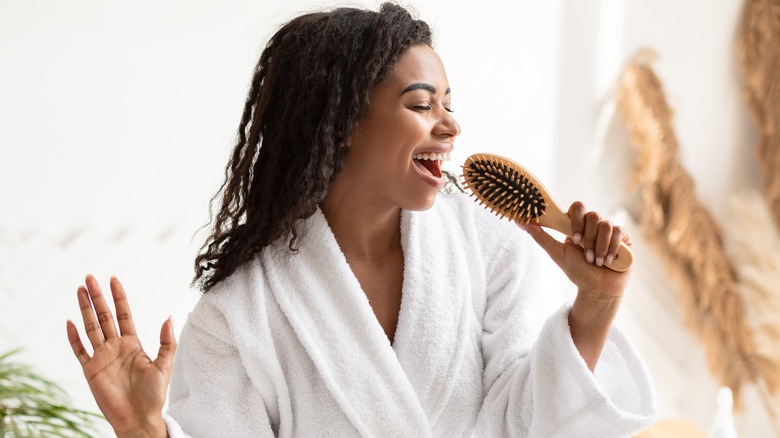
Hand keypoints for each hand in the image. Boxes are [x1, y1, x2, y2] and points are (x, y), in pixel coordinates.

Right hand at [66, 275, 173, 437]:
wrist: (139, 418)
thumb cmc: (153, 394)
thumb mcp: (164, 365)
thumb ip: (166, 341)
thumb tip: (169, 316)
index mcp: (133, 344)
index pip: (123, 314)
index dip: (118, 297)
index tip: (113, 279)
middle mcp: (115, 347)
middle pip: (104, 316)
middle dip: (97, 297)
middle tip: (90, 277)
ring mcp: (102, 357)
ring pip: (90, 328)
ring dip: (84, 310)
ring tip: (79, 290)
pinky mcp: (91, 370)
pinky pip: (80, 351)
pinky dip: (74, 337)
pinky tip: (70, 322)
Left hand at [521, 201, 632, 297]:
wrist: (597, 289)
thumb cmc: (577, 271)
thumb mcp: (557, 253)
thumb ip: (540, 236)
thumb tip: (520, 221)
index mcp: (578, 225)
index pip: (578, 207)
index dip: (576, 220)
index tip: (573, 239)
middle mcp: (594, 226)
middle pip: (593, 215)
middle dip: (588, 238)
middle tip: (585, 254)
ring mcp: (609, 231)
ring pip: (605, 225)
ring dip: (598, 247)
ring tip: (596, 262)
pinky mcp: (624, 238)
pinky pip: (619, 232)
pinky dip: (611, 248)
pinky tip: (608, 261)